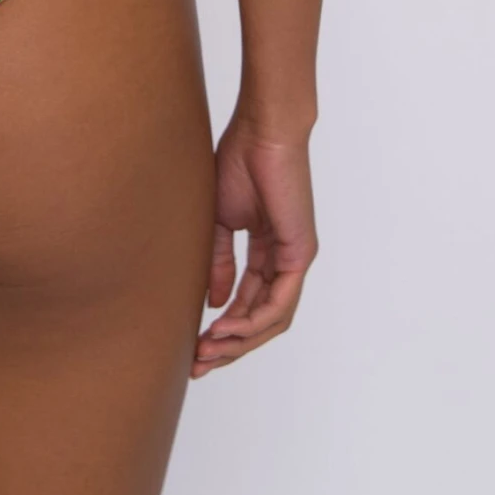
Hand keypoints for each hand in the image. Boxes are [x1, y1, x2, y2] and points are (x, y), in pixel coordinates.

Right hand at [192, 118, 317, 376]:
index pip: (246, 300)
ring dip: (239, 341)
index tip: (193, 344)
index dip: (221, 326)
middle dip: (229, 345)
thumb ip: (219, 261)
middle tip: (198, 363)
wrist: (262, 131)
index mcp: (266, 249)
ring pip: (271, 319)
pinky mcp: (300, 254)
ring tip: (208, 350)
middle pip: (260, 319)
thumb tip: (214, 303)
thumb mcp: (220, 220)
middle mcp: (284, 259)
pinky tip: (226, 328)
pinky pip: (279, 303)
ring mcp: (295, 259)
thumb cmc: (240, 161)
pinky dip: (253, 321)